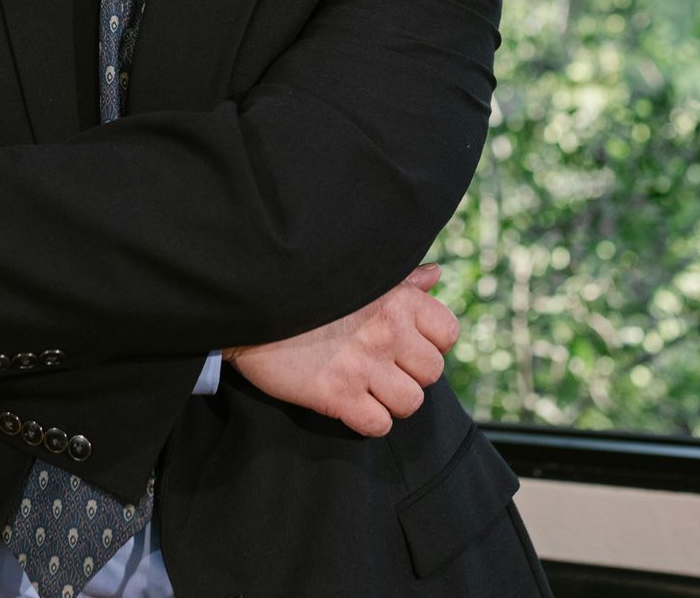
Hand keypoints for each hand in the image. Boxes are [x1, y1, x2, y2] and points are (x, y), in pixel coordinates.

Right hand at [226, 264, 458, 436]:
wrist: (251, 303)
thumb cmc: (306, 287)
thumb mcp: (359, 274)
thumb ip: (402, 279)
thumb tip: (434, 276)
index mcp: (397, 299)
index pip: (448, 333)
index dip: (432, 344)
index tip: (409, 346)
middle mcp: (388, 331)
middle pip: (432, 373)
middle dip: (411, 375)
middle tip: (385, 370)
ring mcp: (364, 365)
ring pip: (411, 403)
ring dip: (392, 402)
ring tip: (370, 390)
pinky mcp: (338, 394)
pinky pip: (378, 425)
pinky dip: (368, 421)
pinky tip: (352, 406)